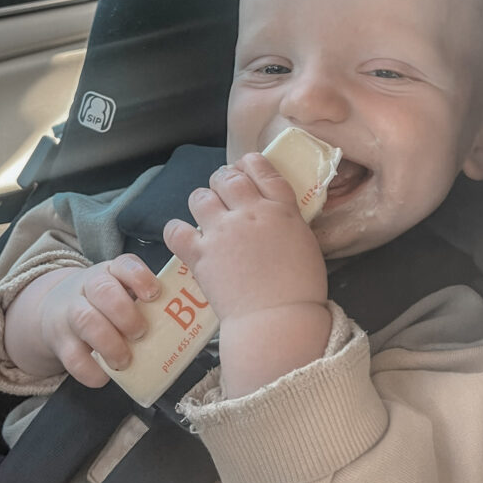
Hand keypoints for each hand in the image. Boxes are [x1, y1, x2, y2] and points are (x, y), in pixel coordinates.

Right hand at [5, 256, 160, 387]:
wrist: (55, 311)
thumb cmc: (104, 304)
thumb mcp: (121, 291)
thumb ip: (145, 302)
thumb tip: (184, 322)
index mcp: (111, 272)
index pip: (124, 265)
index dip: (140, 278)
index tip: (154, 294)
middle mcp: (88, 287)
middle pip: (103, 291)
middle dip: (125, 314)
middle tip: (141, 334)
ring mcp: (71, 312)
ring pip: (86, 320)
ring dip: (109, 343)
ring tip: (125, 360)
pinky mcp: (60, 342)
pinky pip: (72, 357)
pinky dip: (91, 370)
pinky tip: (104, 376)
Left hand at [163, 153, 326, 322]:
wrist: (278, 320)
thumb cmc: (301, 289)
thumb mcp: (305, 244)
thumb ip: (286, 223)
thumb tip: (273, 217)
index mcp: (281, 209)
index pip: (261, 168)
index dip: (249, 163)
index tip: (244, 168)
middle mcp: (249, 212)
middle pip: (227, 177)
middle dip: (223, 181)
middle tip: (223, 195)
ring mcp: (222, 231)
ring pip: (200, 197)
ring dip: (202, 202)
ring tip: (206, 216)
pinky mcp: (200, 254)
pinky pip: (176, 230)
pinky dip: (177, 231)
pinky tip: (185, 237)